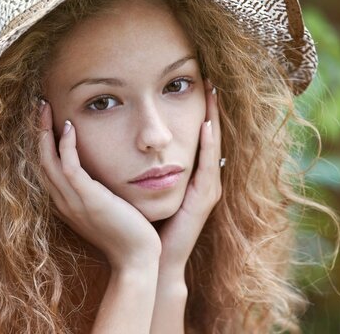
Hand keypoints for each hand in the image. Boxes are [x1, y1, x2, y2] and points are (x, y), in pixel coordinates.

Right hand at [37, 101, 161, 270]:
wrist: (137, 258)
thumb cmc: (128, 233)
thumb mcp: (107, 209)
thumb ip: (97, 192)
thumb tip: (100, 175)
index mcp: (66, 204)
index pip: (46, 169)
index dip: (43, 144)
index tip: (47, 121)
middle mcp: (63, 202)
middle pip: (41, 161)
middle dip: (39, 132)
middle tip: (41, 106)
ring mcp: (73, 201)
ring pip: (48, 161)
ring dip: (45, 132)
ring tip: (46, 108)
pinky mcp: (88, 198)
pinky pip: (69, 167)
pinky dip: (65, 146)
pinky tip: (67, 127)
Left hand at [156, 79, 222, 276]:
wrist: (149, 258)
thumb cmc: (144, 225)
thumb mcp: (143, 189)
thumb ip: (142, 167)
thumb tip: (126, 142)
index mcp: (189, 178)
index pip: (197, 139)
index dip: (199, 114)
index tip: (196, 88)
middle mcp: (203, 181)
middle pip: (210, 138)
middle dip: (211, 110)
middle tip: (210, 82)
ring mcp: (206, 190)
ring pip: (212, 147)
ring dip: (214, 119)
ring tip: (212, 93)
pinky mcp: (203, 200)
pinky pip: (206, 166)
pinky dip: (208, 144)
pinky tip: (207, 124)